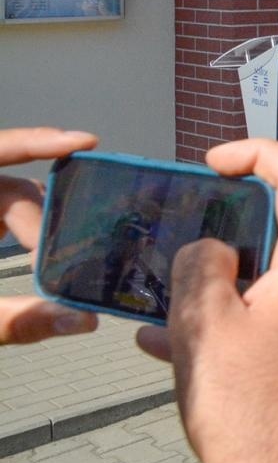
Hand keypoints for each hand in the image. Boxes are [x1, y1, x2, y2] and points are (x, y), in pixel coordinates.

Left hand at [0, 128, 98, 344]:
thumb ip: (16, 321)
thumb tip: (83, 320)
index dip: (36, 141)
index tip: (86, 144)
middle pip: (9, 187)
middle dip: (40, 218)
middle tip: (54, 258)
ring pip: (7, 202)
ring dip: (35, 228)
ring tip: (52, 261)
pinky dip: (21, 231)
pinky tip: (39, 256)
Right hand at [137, 139, 277, 462]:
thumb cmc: (254, 412)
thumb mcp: (203, 325)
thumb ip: (200, 265)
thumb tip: (210, 248)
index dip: (257, 154)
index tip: (215, 161)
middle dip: (228, 232)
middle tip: (182, 241)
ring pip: (275, 278)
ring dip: (223, 284)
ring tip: (166, 308)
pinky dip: (237, 319)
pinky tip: (178, 346)